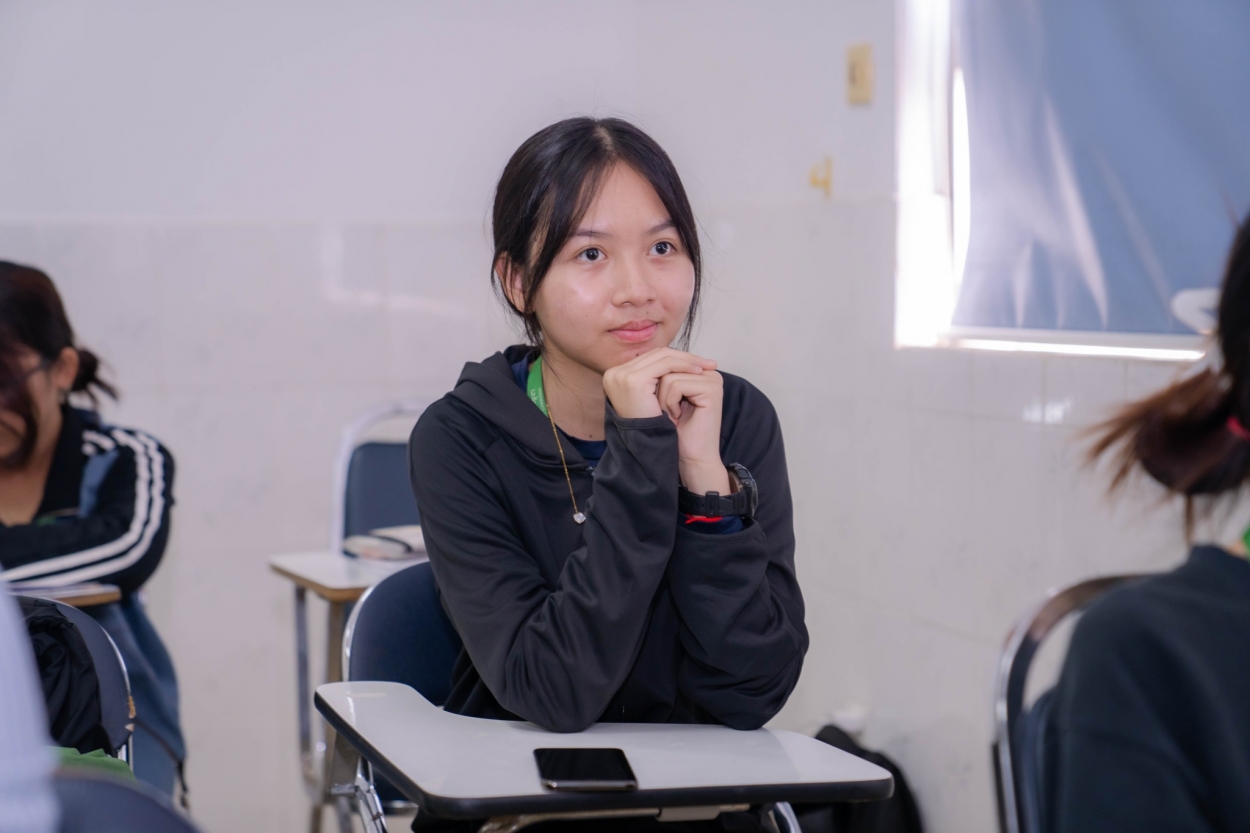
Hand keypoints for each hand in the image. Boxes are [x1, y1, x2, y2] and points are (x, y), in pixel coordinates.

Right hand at [603, 348, 715, 418]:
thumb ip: (654, 378)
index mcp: (615, 377)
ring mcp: (623, 376)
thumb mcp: (650, 398)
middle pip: (655, 354)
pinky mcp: (635, 380)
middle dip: (683, 357)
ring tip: (707, 366)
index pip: (649, 359)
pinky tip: (699, 371)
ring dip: (687, 360)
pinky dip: (685, 365)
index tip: (696, 363)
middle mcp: (614, 374)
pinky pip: (666, 365)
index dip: (674, 359)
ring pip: (662, 356)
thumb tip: (675, 360)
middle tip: (707, 362)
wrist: (648, 447)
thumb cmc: (651, 427)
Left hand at [657, 368, 729, 496]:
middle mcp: (707, 372)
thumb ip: (655, 375)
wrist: (688, 457)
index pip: (666, 359)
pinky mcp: (712, 389)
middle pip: (666, 364)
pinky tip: (677, 417)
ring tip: (671, 416)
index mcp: (697, 371)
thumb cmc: (672, 432)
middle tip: (664, 411)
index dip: (653, 382)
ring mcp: (712, 379)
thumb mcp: (659, 397)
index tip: (657, 403)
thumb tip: (635, 357)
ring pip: (668, 375)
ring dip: (662, 400)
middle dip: (658, 390)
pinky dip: (670, 403)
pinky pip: (676, 384)